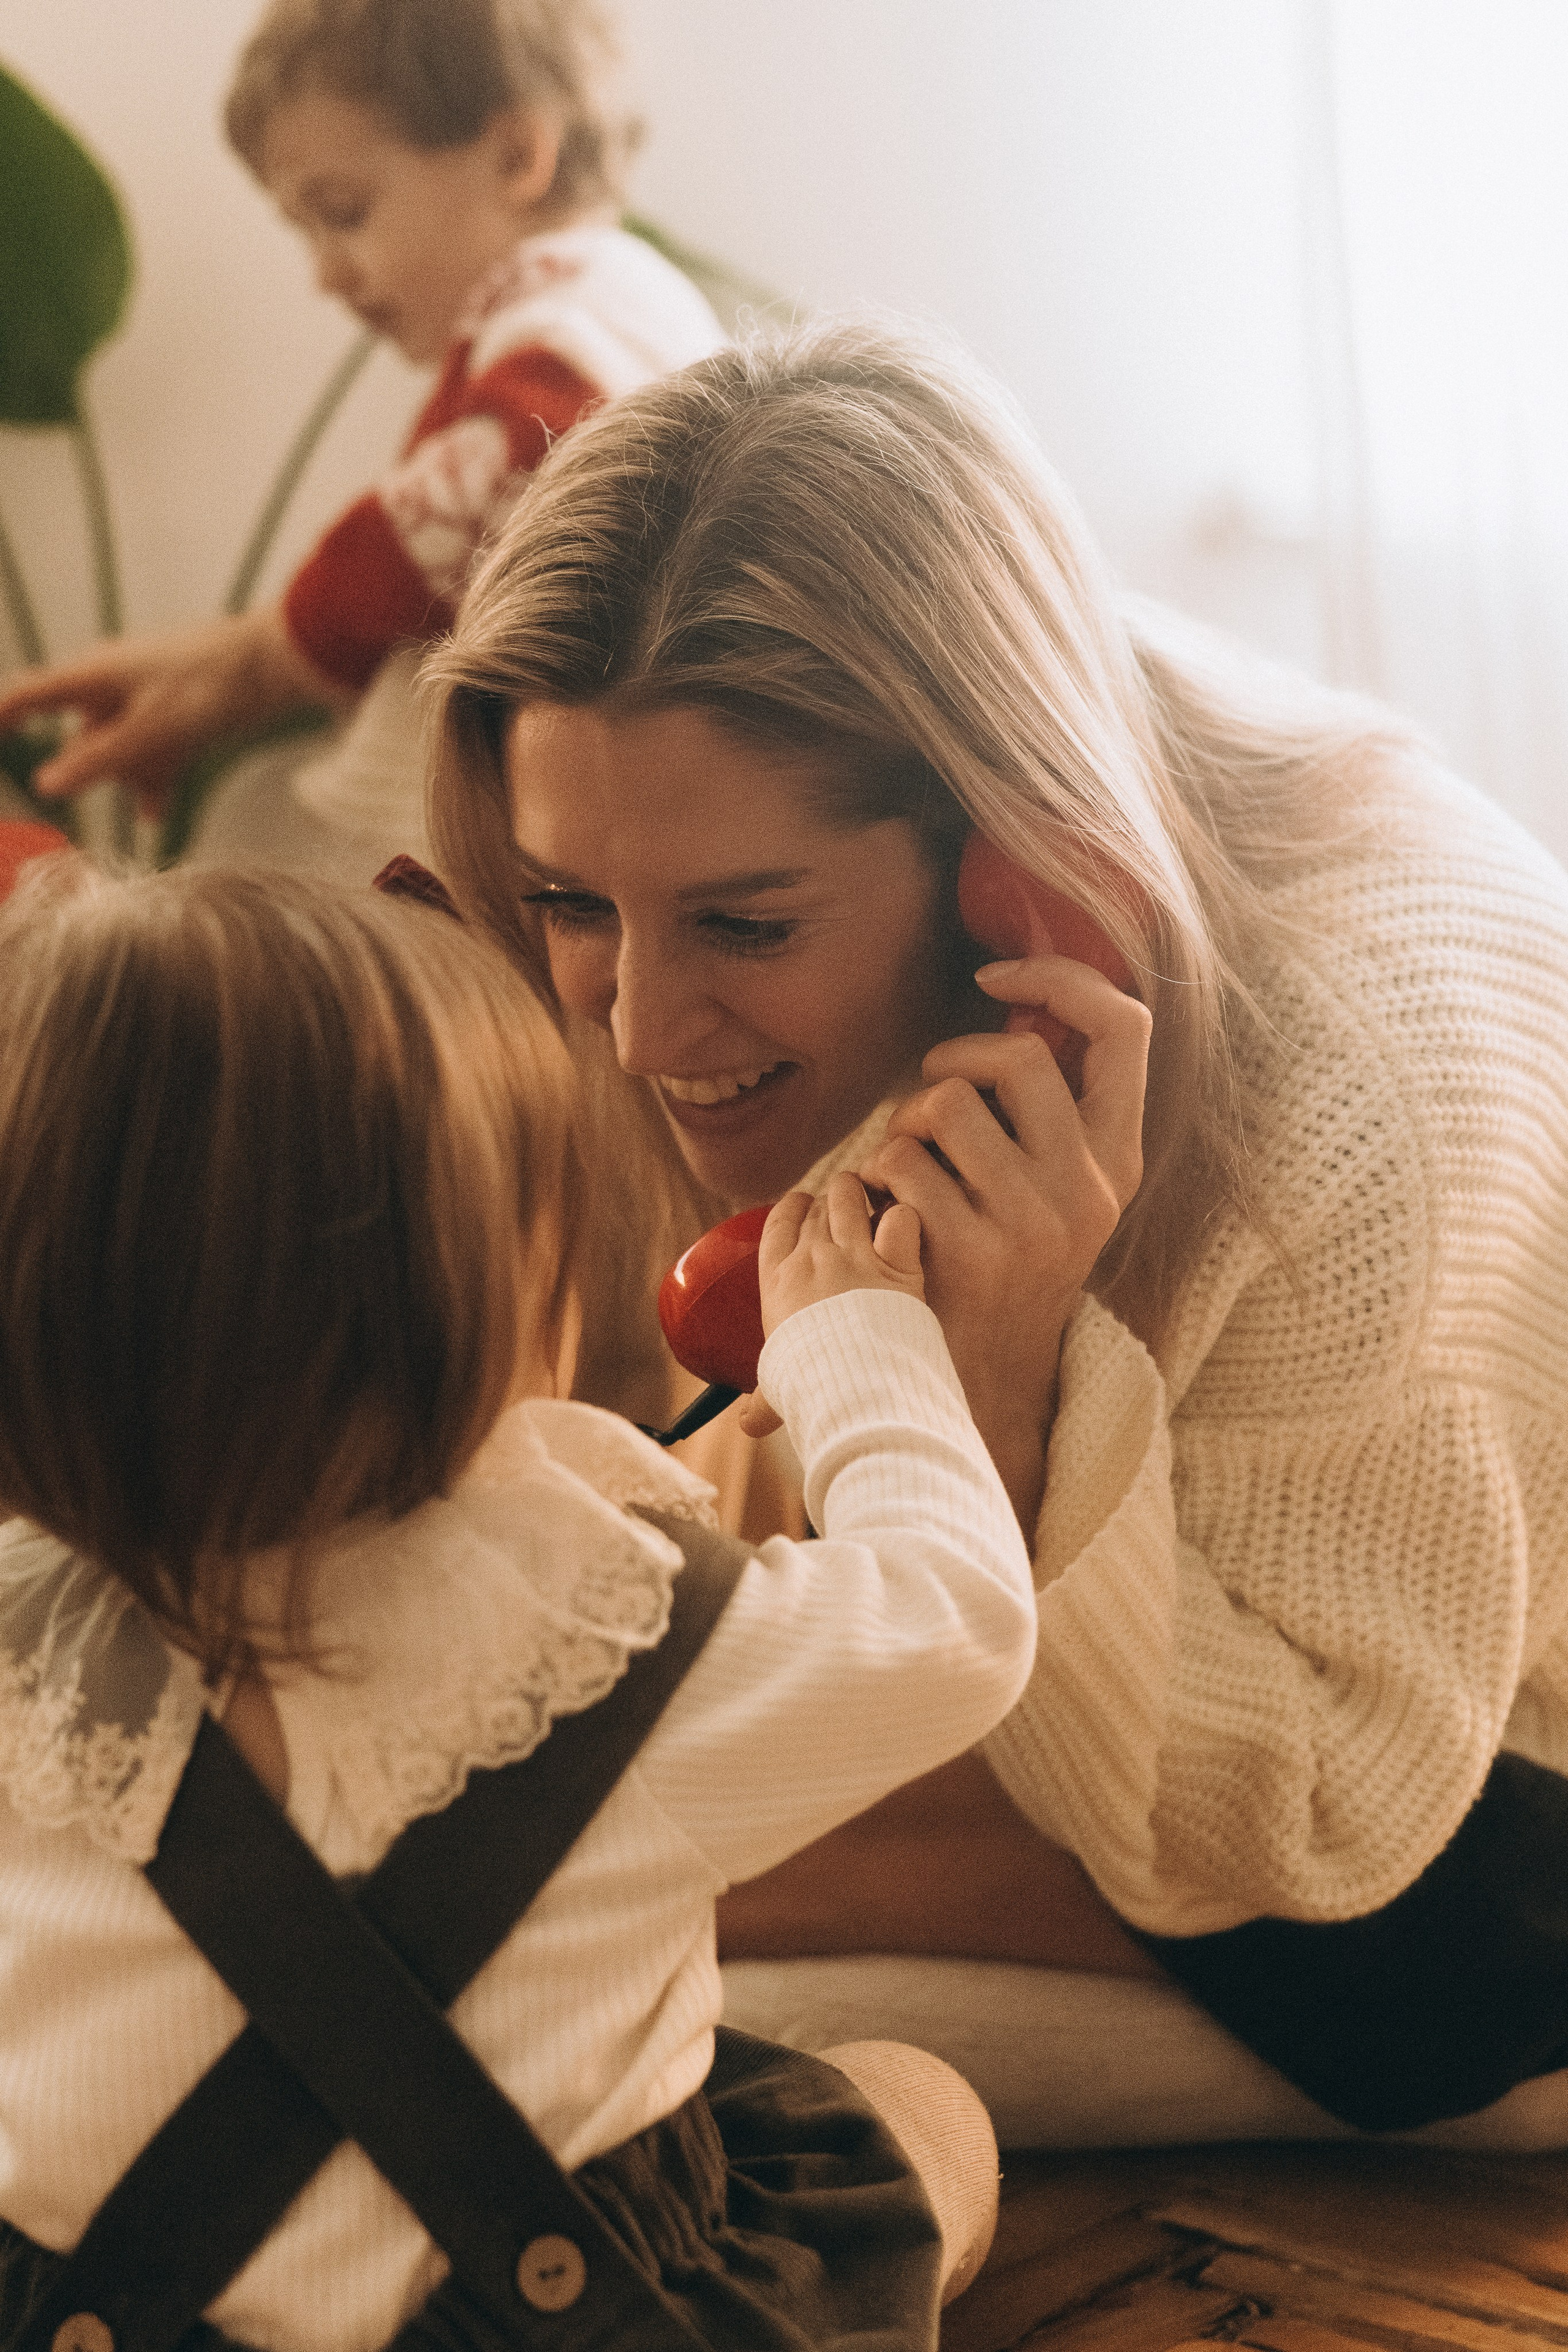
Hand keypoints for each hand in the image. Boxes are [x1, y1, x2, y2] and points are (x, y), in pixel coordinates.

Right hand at [0, 607, 348, 816]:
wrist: (277, 662)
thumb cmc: (211, 686)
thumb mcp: (151, 732)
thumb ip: (100, 761)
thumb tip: (48, 785)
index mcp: (94, 676)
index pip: (31, 695)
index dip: (5, 717)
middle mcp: (113, 683)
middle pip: (84, 734)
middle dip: (96, 767)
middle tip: (126, 788)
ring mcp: (147, 695)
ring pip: (122, 745)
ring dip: (131, 777)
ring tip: (153, 808)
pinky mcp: (179, 708)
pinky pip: (153, 747)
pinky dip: (155, 774)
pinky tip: (159, 812)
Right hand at [735, 1175, 922, 1438]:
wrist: (851, 1392)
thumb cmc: (810, 1390)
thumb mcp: (777, 1391)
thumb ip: (763, 1402)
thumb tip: (748, 1426)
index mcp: (778, 1280)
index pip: (779, 1219)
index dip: (794, 1205)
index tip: (804, 1206)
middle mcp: (814, 1258)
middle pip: (819, 1202)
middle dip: (834, 1200)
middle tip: (850, 1215)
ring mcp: (856, 1257)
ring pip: (852, 1193)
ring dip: (864, 1193)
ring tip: (876, 1205)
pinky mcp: (897, 1266)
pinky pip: (902, 1217)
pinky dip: (905, 1218)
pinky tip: (906, 1232)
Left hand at [856, 953, 1150, 1526]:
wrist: (989, 1382)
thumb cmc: (1005, 1264)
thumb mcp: (1056, 1191)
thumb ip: (1047, 1112)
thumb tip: (1018, 998)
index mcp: (1118, 1159)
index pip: (1124, 1028)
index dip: (1061, 979)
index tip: (999, 975)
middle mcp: (1090, 1187)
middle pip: (1019, 1055)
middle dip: (952, 1056)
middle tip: (928, 1097)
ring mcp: (1036, 1222)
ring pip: (945, 1103)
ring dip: (903, 1121)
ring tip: (901, 1162)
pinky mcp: (976, 1254)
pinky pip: (900, 1164)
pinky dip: (875, 1174)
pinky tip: (882, 1209)